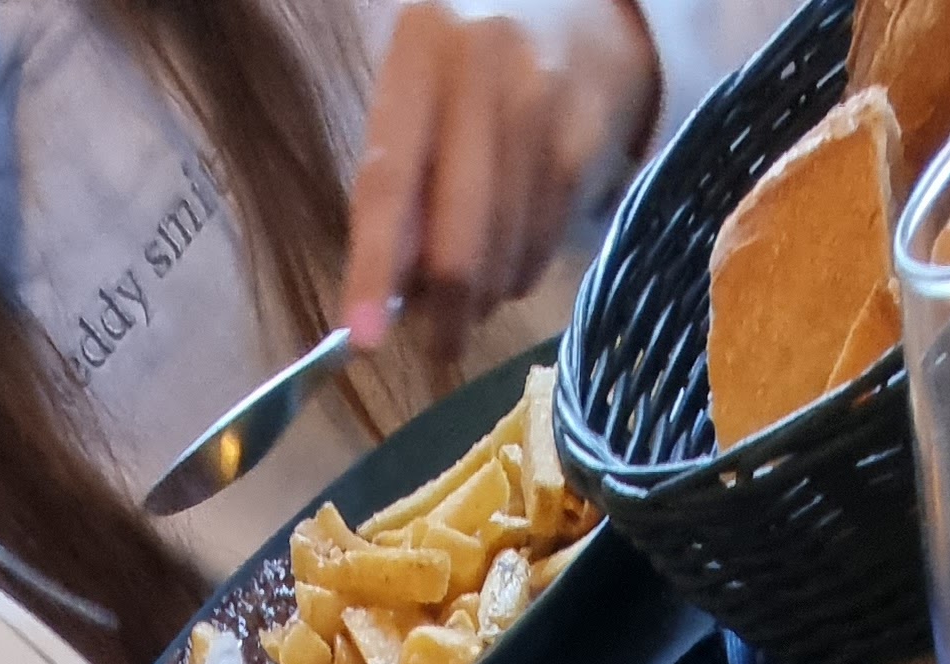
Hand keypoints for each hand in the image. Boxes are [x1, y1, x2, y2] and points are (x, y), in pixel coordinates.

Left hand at [342, 0, 658, 363]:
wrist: (583, 10)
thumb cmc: (471, 65)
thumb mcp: (417, 94)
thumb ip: (396, 181)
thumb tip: (388, 291)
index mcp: (420, 47)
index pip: (389, 181)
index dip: (374, 267)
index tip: (363, 337)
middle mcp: (483, 66)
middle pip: (457, 237)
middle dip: (445, 312)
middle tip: (438, 344)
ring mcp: (543, 101)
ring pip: (504, 253)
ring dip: (485, 295)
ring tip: (475, 289)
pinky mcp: (586, 137)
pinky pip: (545, 242)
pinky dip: (521, 268)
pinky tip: (514, 251)